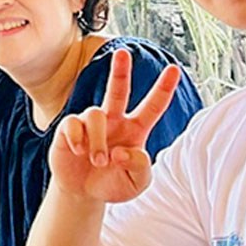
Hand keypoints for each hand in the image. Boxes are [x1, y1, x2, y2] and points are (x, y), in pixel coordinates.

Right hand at [48, 50, 179, 204]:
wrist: (83, 193)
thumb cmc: (113, 184)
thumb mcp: (136, 183)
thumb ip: (140, 168)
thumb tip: (123, 152)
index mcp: (135, 130)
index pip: (153, 106)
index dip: (164, 88)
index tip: (175, 69)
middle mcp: (114, 120)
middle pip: (118, 89)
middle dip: (120, 70)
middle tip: (122, 52)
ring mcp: (91, 123)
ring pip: (96, 115)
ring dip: (98, 142)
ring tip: (98, 161)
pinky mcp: (70, 128)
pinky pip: (74, 124)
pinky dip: (78, 139)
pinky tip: (78, 152)